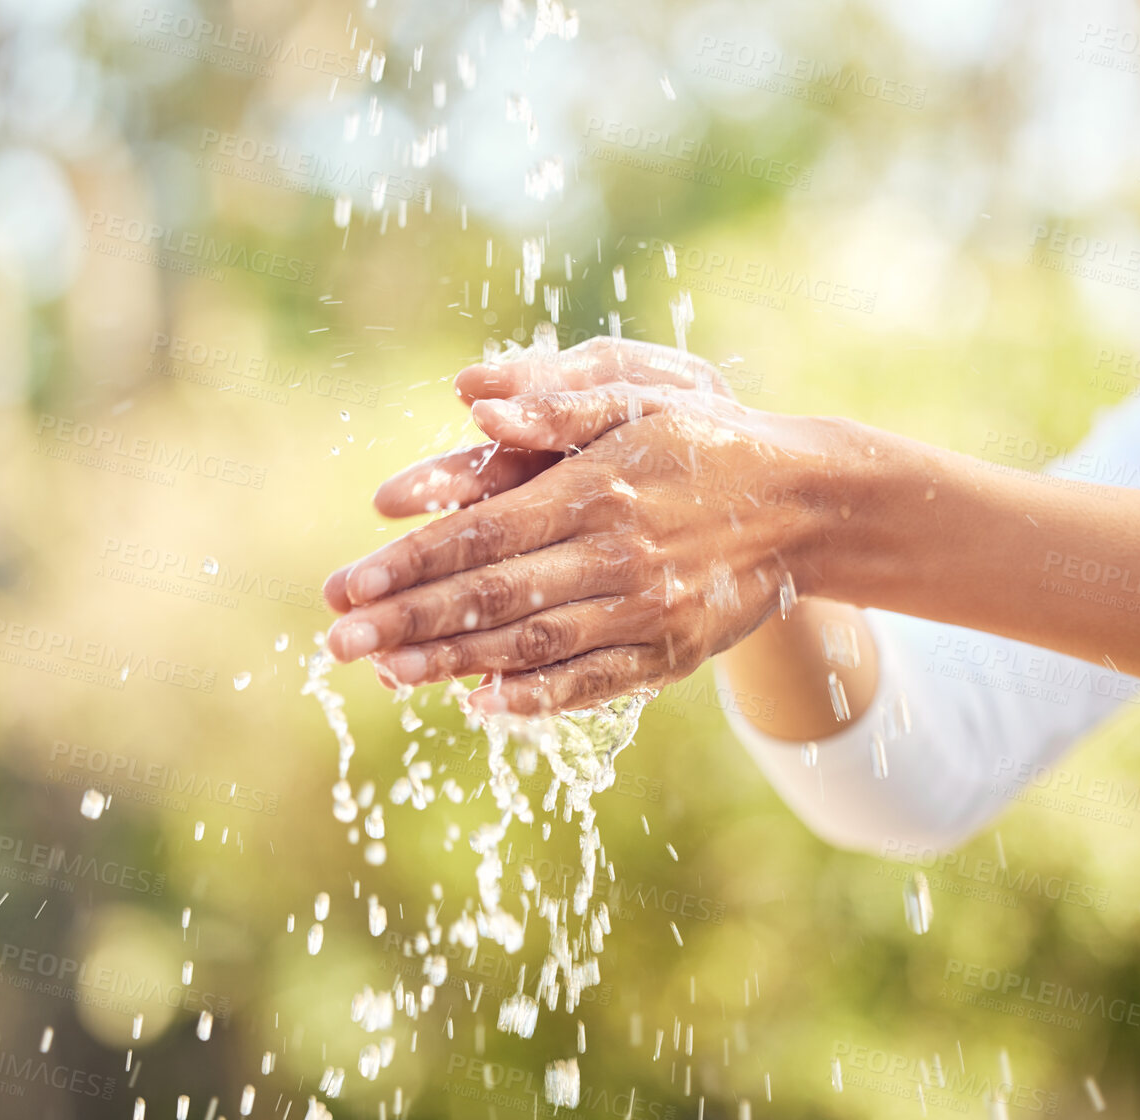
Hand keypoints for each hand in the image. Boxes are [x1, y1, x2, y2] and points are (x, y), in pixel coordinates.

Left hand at [322, 365, 852, 714]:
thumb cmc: (703, 442)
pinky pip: (591, 685)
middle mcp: (619, 557)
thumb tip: (470, 399)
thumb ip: (555, 404)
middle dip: (406, 623)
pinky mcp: (669, 655)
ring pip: (532, 647)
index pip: (483, 534)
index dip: (410, 564)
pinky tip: (476, 701)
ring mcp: (646, 614)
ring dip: (452, 665)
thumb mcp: (639, 399)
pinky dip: (532, 699)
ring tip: (384, 674)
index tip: (346, 586)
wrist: (805, 504)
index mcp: (599, 489)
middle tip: (334, 644)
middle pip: (493, 598)